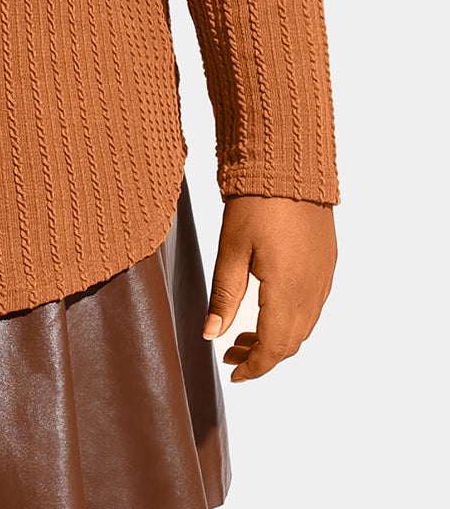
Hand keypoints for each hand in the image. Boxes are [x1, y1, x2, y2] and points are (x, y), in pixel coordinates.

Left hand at [202, 195, 336, 381]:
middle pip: (291, 341)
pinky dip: (291, 317)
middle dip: (262, 354)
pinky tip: (268, 307)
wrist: (290, 164)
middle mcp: (313, 290)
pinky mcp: (327, 262)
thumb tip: (212, 335)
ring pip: (304, 325)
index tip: (234, 374)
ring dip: (277, 337)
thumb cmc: (256, 203)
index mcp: (288, 291)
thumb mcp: (231, 249)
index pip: (274, 347)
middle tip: (231, 352)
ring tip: (243, 333)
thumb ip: (224, 295)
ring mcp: (324, 276)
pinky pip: (313, 304)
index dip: (254, 366)